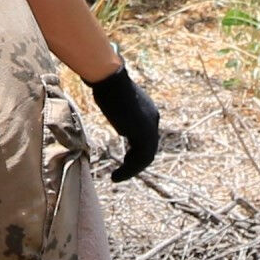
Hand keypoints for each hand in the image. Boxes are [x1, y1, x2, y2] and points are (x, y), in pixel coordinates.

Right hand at [84, 62, 161, 181]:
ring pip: (146, 156)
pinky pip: (141, 158)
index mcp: (148, 112)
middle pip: (148, 148)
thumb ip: (116, 109)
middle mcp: (153, 120)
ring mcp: (151, 127)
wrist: (111, 81)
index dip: (136, 151)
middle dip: (136, 162)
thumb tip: (106, 104)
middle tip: (123, 172)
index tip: (126, 159)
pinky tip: (117, 175)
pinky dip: (130, 170)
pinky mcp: (145, 134)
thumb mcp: (113, 100)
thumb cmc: (107, 85)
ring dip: (132, 170)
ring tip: (117, 178)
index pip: (146, 137)